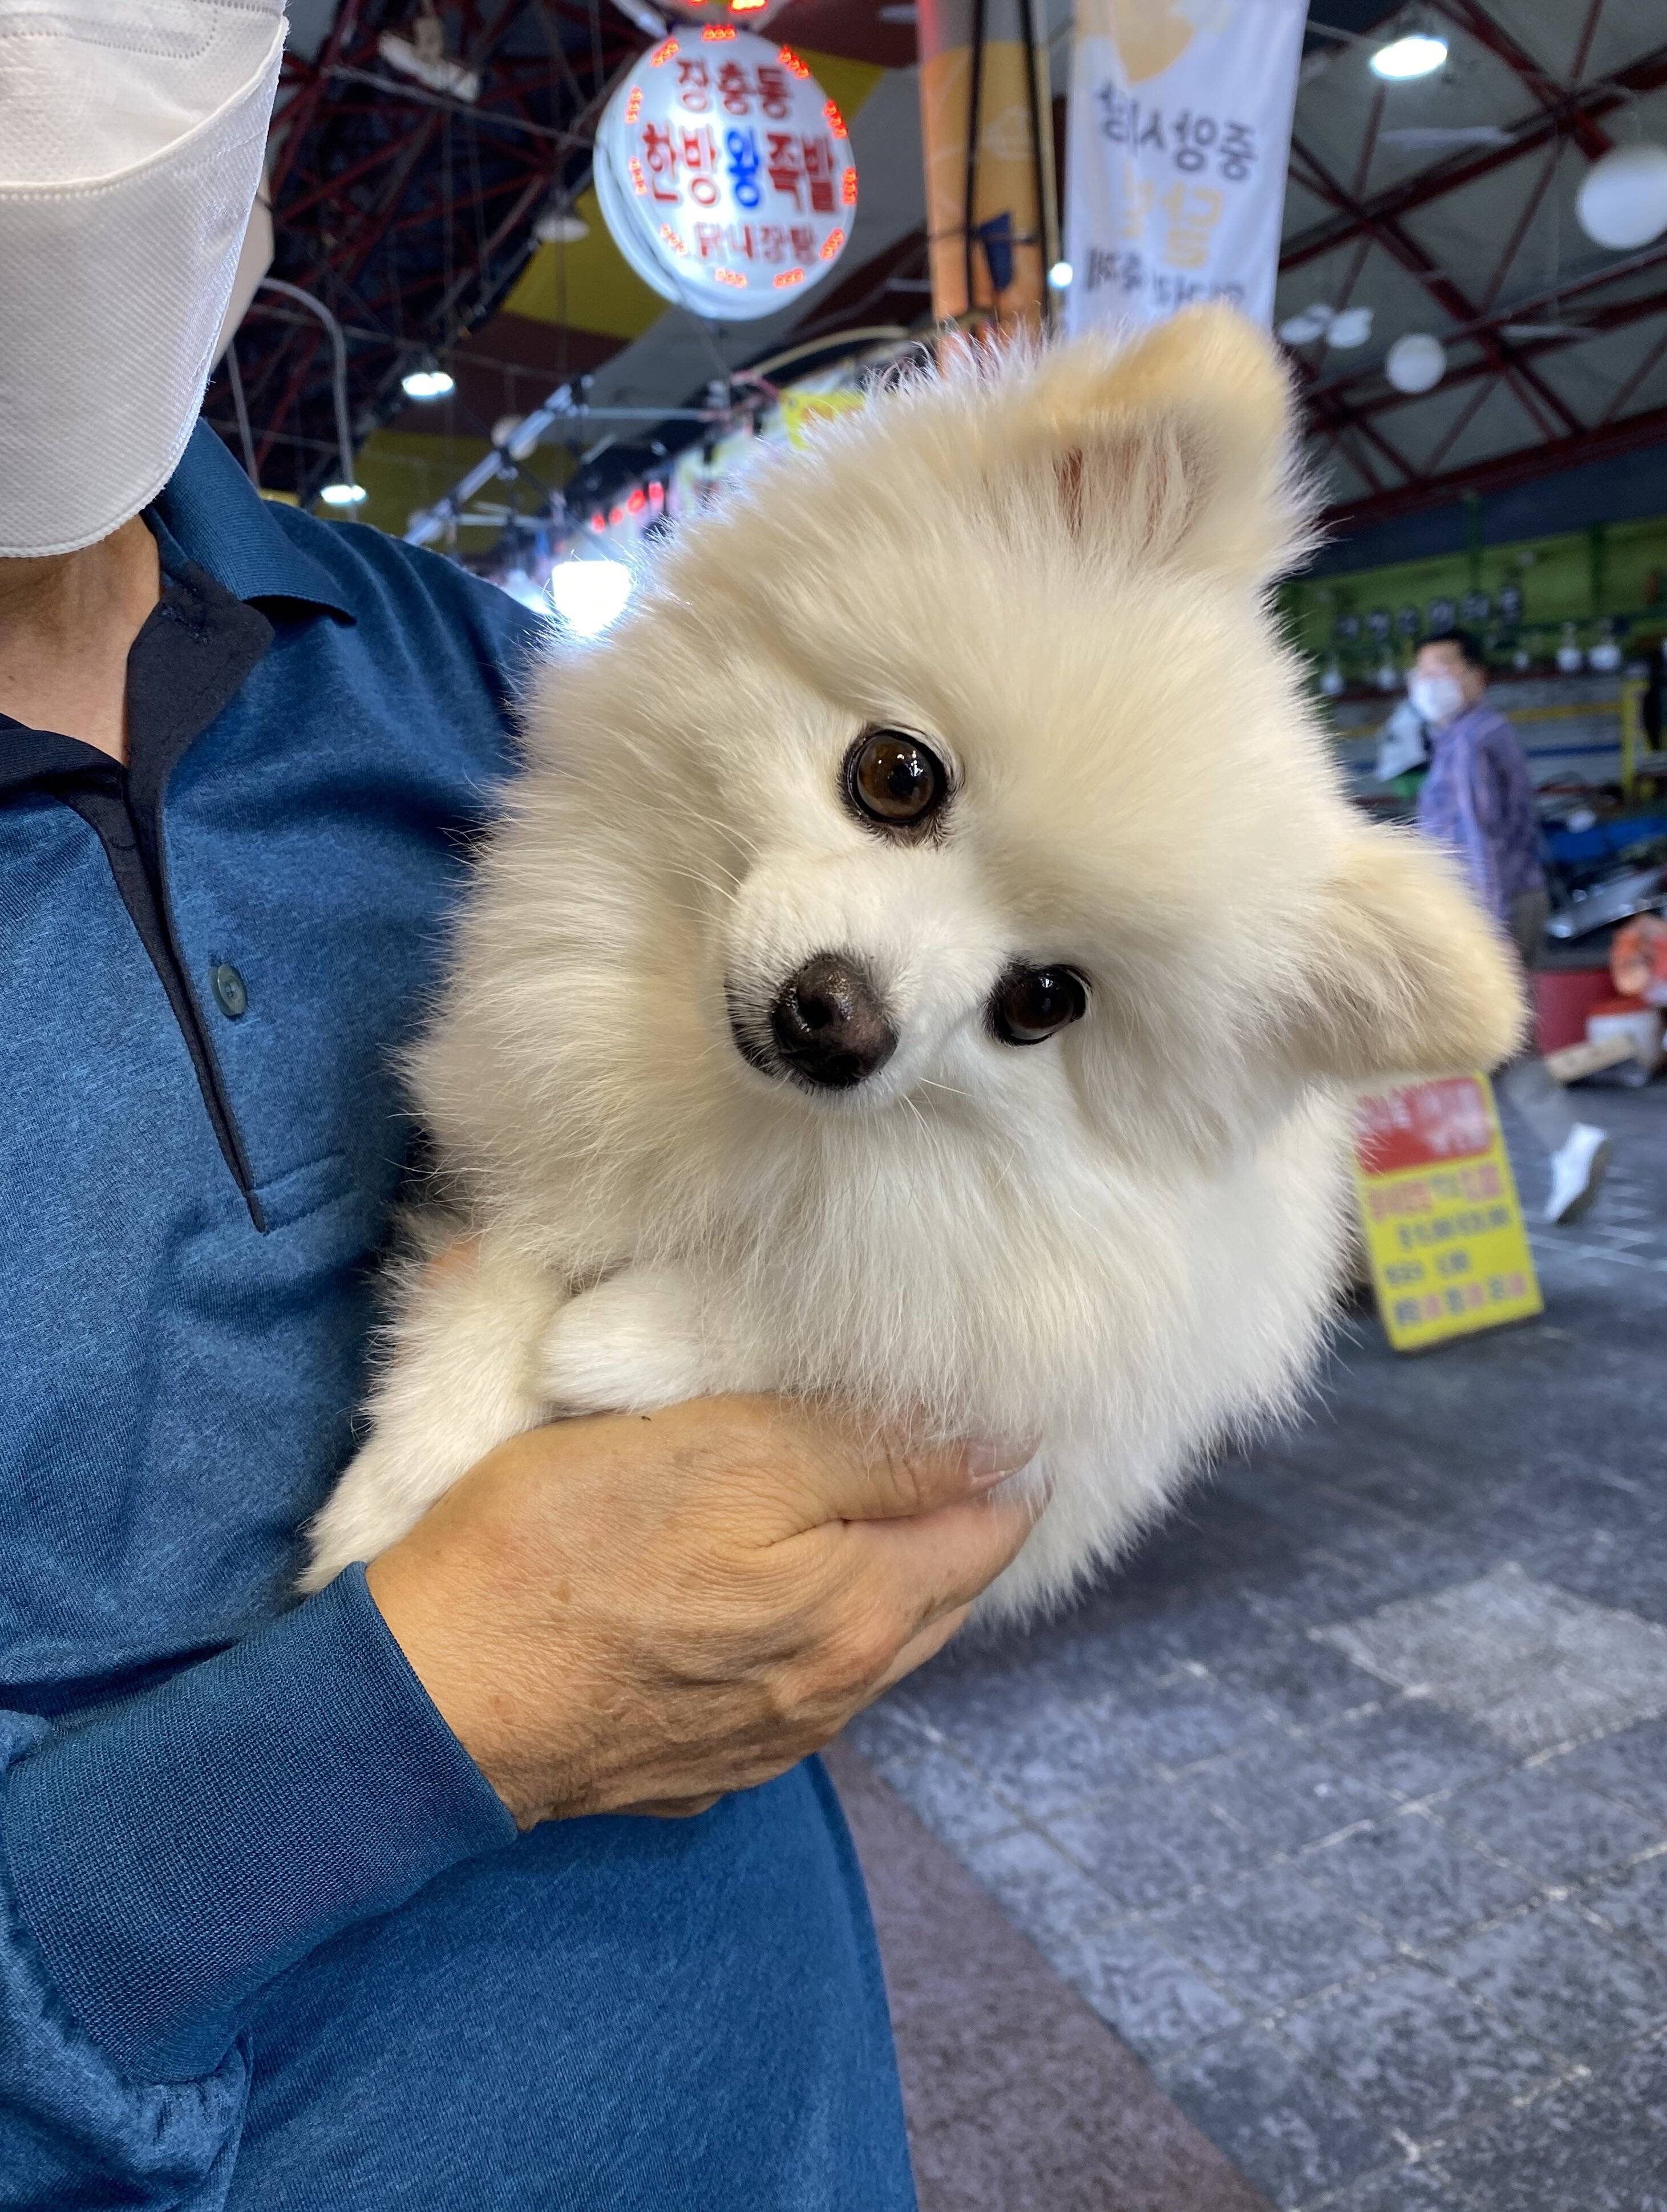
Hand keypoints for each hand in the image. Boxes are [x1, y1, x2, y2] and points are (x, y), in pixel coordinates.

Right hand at [364, 1397, 1037, 1827]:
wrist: (430, 1701)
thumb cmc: (564, 1550)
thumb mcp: (726, 1456)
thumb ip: (872, 1454)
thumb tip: (1002, 1444)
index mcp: (861, 1612)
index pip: (993, 1527)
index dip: (999, 1458)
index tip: (984, 1404)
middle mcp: (836, 1694)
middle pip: (940, 1591)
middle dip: (949, 1516)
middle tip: (925, 1437)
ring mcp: (768, 1741)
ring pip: (869, 1640)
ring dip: (879, 1572)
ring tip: (849, 1499)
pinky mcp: (700, 1763)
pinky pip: (796, 1684)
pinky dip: (807, 1627)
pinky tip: (762, 1584)